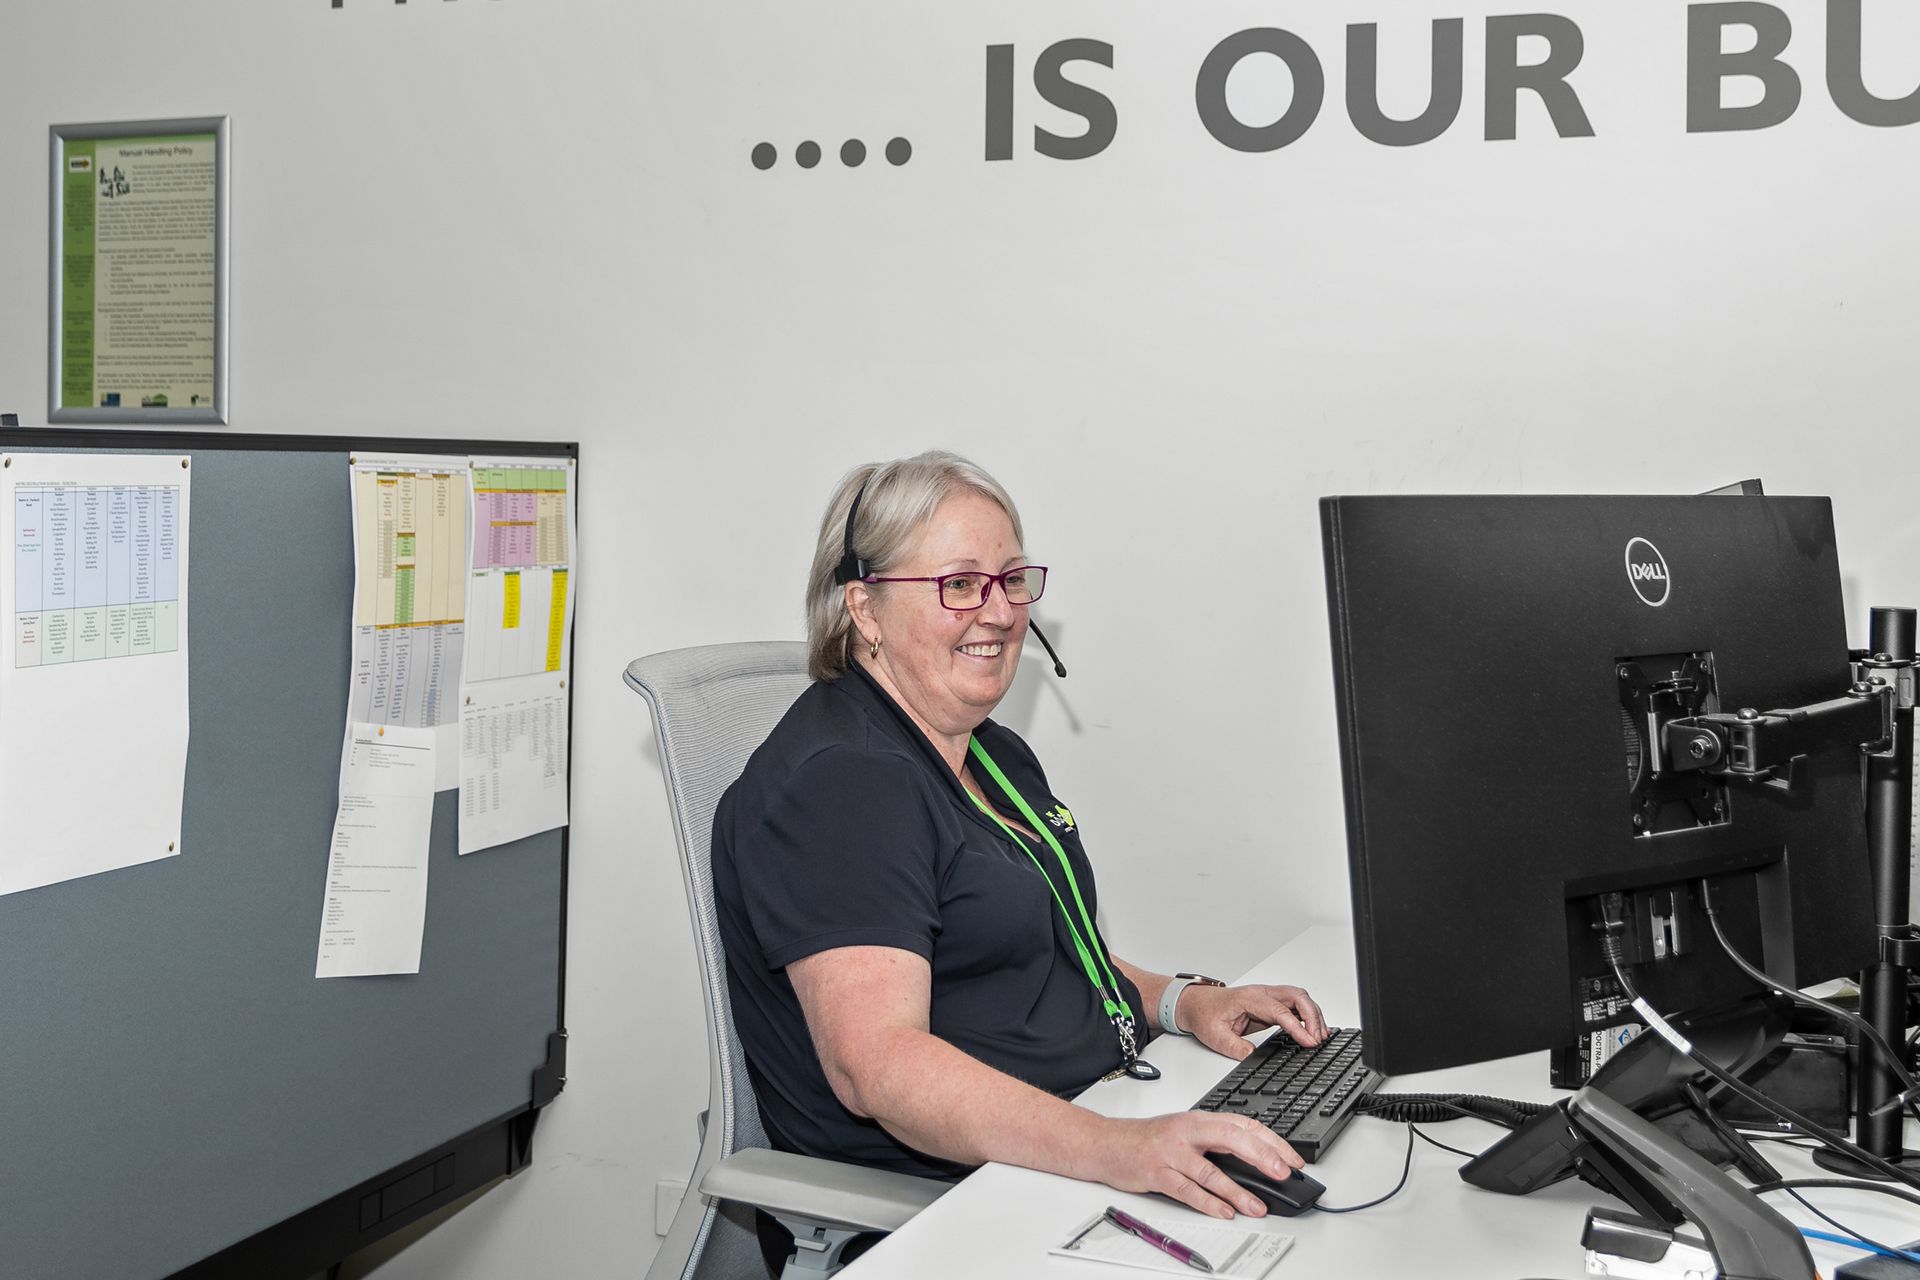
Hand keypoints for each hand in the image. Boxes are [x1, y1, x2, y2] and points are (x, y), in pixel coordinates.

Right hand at [1081, 1111, 1304, 1218]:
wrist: (1107, 1143)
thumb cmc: (1149, 1139)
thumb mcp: (1186, 1131)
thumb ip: (1217, 1142)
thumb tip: (1258, 1161)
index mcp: (1199, 1119)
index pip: (1244, 1125)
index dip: (1272, 1142)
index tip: (1292, 1159)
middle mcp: (1187, 1132)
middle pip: (1232, 1139)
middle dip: (1262, 1156)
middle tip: (1284, 1173)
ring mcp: (1171, 1152)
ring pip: (1211, 1171)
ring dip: (1238, 1191)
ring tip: (1258, 1206)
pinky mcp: (1157, 1173)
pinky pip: (1187, 1190)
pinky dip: (1207, 1203)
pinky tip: (1224, 1212)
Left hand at [1179, 983, 1327, 1059]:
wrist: (1194, 1003)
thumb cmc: (1204, 1014)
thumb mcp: (1216, 1036)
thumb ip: (1236, 1048)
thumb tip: (1254, 1057)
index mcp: (1249, 998)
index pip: (1280, 1011)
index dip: (1298, 1027)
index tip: (1309, 1041)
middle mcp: (1261, 993)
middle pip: (1297, 996)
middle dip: (1313, 1016)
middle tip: (1319, 1039)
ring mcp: (1267, 996)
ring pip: (1300, 998)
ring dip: (1313, 1014)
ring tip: (1321, 1036)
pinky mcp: (1270, 1003)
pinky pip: (1295, 1005)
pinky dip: (1307, 1015)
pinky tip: (1313, 1029)